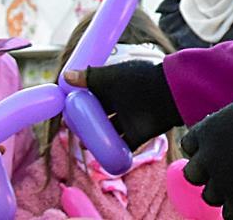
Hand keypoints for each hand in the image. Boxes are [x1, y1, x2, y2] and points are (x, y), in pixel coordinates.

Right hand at [62, 60, 181, 149]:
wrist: (168, 93)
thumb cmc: (137, 80)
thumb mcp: (110, 76)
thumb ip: (89, 77)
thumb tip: (65, 75)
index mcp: (116, 87)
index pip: (96, 96)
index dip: (83, 103)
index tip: (69, 110)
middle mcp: (122, 104)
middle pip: (101, 115)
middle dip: (88, 123)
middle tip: (72, 129)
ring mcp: (130, 120)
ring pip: (110, 132)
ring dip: (98, 139)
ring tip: (83, 145)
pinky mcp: (138, 135)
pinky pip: (123, 146)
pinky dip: (114, 152)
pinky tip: (100, 157)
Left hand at [182, 93, 232, 219]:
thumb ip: (226, 124)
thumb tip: (225, 129)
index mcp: (205, 131)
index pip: (188, 145)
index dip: (202, 149)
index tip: (216, 149)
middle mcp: (207, 157)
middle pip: (192, 174)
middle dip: (206, 173)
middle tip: (225, 170)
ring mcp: (221, 181)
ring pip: (209, 197)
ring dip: (223, 193)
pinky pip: (230, 214)